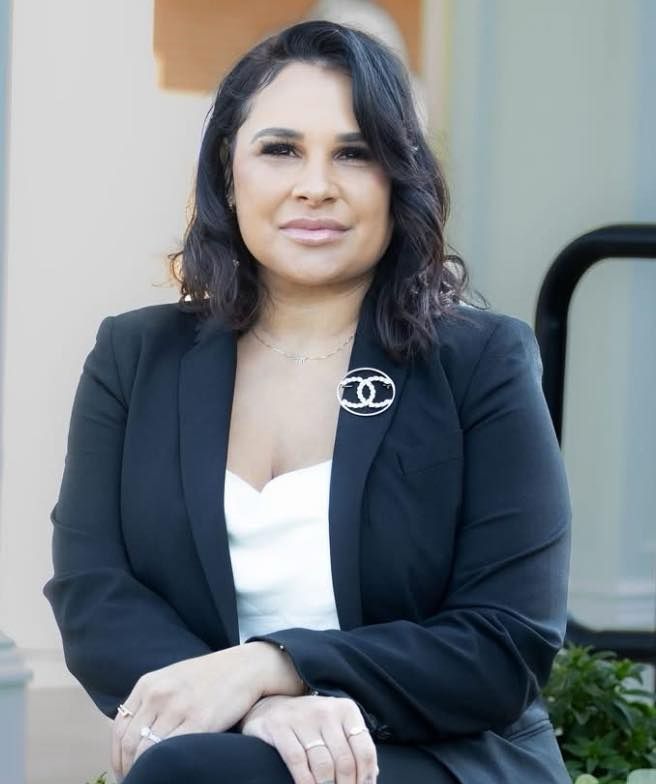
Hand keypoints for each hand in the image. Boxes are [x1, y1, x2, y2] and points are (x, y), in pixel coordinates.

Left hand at [111, 644, 265, 781]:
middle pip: (129, 742)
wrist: (245, 667)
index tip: (123, 770)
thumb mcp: (172, 678)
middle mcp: (158, 694)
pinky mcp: (199, 721)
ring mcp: (178, 708)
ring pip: (146, 751)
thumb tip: (133, 734)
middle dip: (128, 768)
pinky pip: (171, 751)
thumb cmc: (210, 676)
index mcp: (148, 684)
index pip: (119, 728)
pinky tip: (169, 773)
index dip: (116, 756)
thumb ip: (152, 700)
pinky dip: (165, 767)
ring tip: (150, 780)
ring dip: (143, 770)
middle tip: (135, 781)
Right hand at [240, 693, 378, 783]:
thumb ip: (353, 746)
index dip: (366, 778)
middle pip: (345, 761)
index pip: (364, 749)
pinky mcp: (280, 727)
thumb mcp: (335, 726)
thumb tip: (372, 773)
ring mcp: (302, 718)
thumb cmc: (310, 722)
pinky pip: (297, 762)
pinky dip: (305, 782)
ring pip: (323, 765)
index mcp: (346, 710)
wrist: (270, 705)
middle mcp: (326, 711)